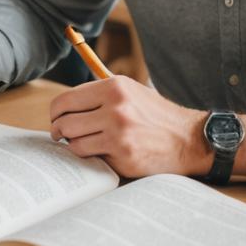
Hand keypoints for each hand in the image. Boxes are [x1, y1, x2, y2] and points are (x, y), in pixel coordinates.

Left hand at [48, 76, 207, 177]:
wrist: (189, 140)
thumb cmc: (155, 115)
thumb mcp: (131, 90)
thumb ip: (99, 93)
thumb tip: (65, 103)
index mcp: (114, 87)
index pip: (66, 100)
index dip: (55, 112)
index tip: (55, 118)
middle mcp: (115, 108)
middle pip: (65, 122)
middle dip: (58, 130)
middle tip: (59, 133)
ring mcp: (119, 134)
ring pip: (74, 142)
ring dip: (73, 145)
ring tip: (79, 142)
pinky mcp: (124, 157)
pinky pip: (92, 157)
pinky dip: (91, 156)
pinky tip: (99, 152)